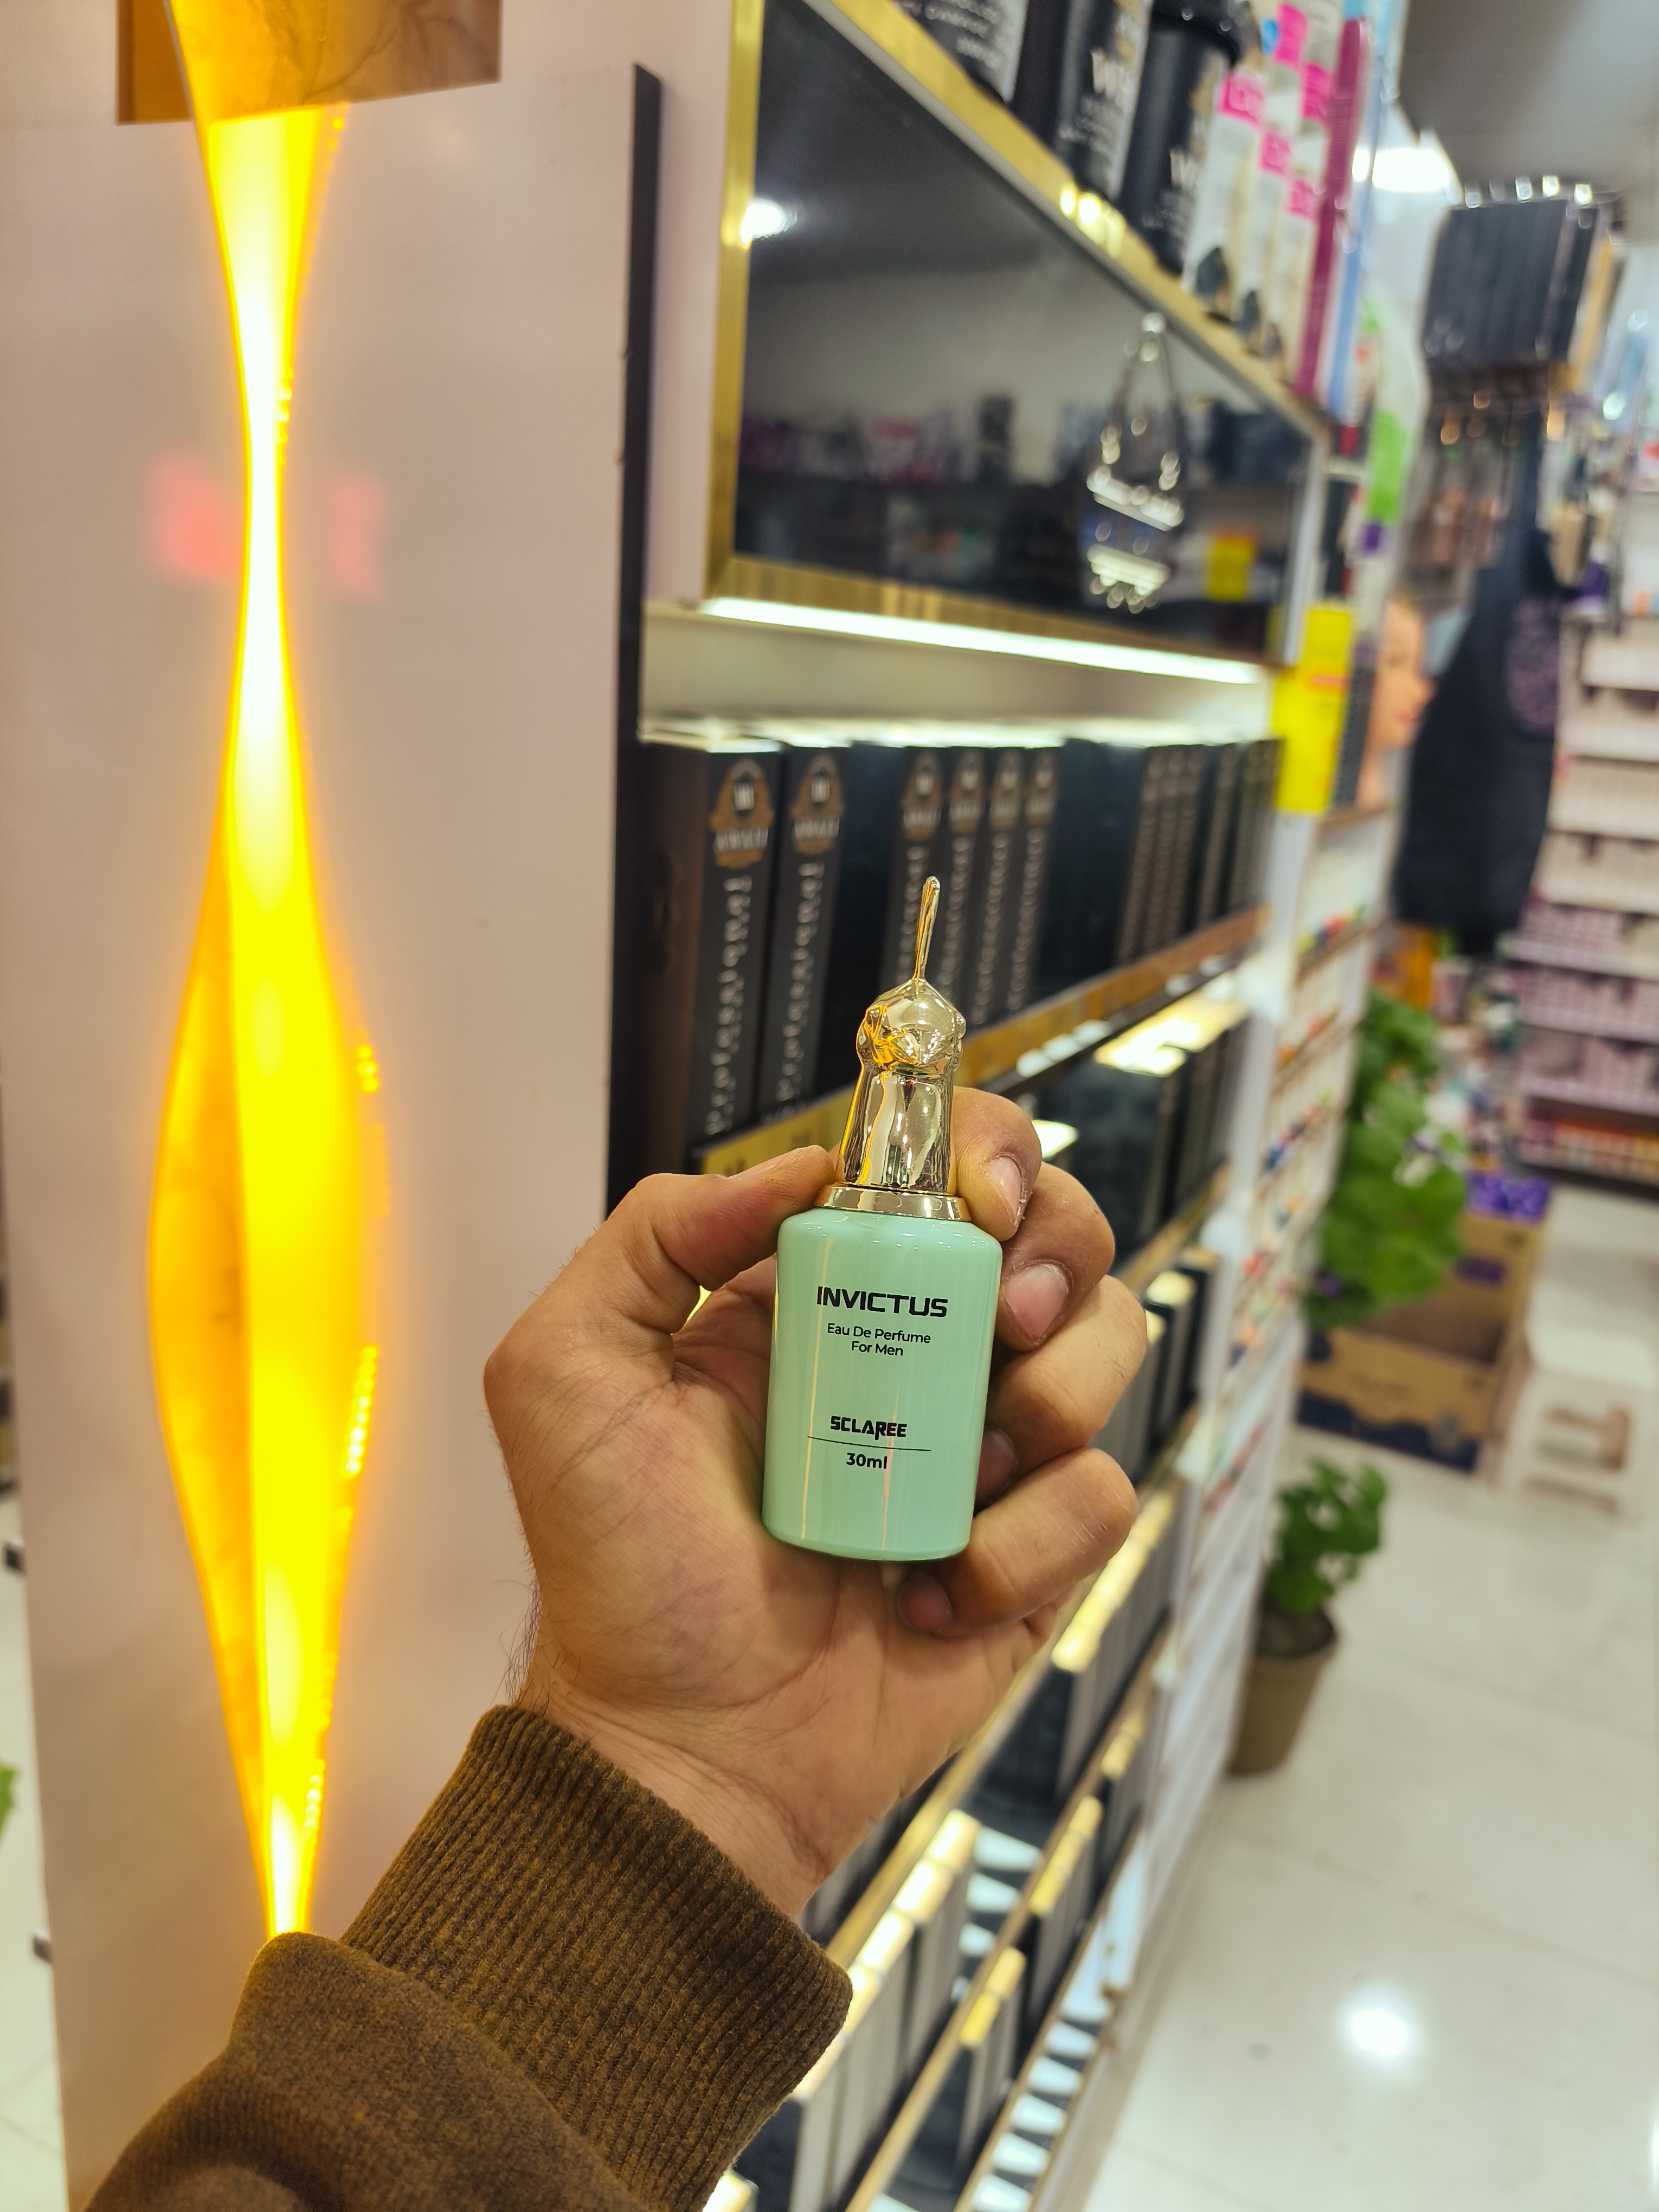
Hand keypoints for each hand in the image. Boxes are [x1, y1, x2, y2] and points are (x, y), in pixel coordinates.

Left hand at [484, 1090, 1144, 1914]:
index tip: (980, 1201)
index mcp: (825, 1291)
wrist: (681, 1746)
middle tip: (1003, 1320)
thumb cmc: (618, 1568)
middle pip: (1060, 1235)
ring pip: (1111, 1343)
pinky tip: (930, 1592)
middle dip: (1056, 1256)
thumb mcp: (567, 1370)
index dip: (989, 1153)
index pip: (945, 1168)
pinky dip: (1027, 1546)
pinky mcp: (1033, 1551)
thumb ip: (653, 1234)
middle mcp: (920, 1351)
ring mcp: (986, 1448)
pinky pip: (1101, 1496)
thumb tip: (805, 1167)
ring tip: (961, 1478)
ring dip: (1052, 1398)